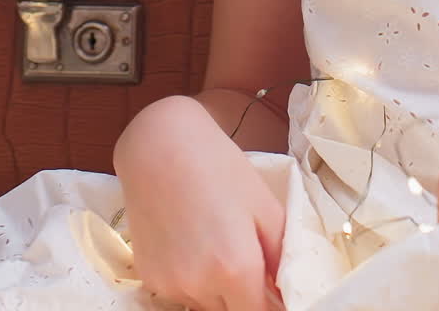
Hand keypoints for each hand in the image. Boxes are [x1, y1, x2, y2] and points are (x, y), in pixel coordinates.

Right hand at [114, 96, 285, 310]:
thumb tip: (289, 291)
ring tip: (216, 239)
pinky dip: (192, 278)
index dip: (270, 305)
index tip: (273, 290)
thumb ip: (282, 256)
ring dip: (217, 289)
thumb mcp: (263, 204)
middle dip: (244, 295)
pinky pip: (181, 292)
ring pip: (206, 304)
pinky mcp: (149, 277)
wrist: (158, 144)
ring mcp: (171, 285)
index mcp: (236, 269)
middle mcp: (200, 286)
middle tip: (246, 254)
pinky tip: (191, 240)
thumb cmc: (217, 165)